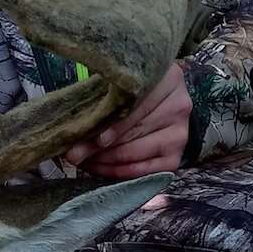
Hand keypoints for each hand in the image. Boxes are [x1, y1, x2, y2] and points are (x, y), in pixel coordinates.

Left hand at [64, 63, 191, 177]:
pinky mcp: (175, 158)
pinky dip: (118, 172)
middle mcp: (179, 106)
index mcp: (168, 79)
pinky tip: (100, 168)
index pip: (136, 105)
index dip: (112, 123)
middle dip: (98, 146)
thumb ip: (102, 98)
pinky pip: (143, 171)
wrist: (161, 105)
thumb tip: (72, 127)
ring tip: (82, 160)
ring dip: (105, 160)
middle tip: (73, 154)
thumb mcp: (120, 84)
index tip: (89, 135)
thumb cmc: (132, 91)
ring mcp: (180, 134)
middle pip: (133, 130)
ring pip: (135, 152)